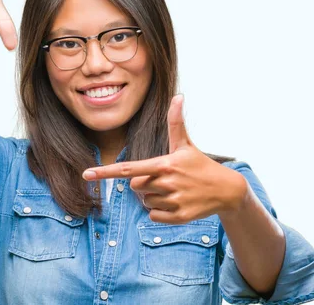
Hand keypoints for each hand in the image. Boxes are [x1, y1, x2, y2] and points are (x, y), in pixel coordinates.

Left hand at [82, 94, 247, 223]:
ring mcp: (173, 201)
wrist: (227, 190)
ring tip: (174, 190)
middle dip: (143, 184)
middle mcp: (167, 183)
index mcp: (164, 164)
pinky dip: (160, 212)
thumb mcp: (186, 144)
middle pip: (135, 187)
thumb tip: (178, 96)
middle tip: (163, 179)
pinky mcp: (179, 217)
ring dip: (153, 198)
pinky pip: (153, 216)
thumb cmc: (200, 165)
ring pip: (144, 202)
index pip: (127, 169)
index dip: (105, 172)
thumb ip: (176, 122)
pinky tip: (176, 203)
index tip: (86, 174)